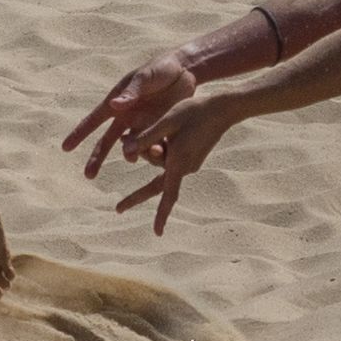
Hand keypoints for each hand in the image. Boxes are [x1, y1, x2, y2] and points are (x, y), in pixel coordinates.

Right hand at [63, 48, 198, 178]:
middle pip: (107, 141)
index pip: (93, 120)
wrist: (185, 70)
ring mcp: (141, 124)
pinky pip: (151, 145)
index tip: (65, 148)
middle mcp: (126, 117)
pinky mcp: (158, 129)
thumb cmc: (160, 68)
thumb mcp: (146, 77)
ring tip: (132, 158)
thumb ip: (132, 92)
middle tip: (89, 176)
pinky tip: (159, 154)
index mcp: (116, 102)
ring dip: (131, 155)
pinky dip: (152, 152)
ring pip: (130, 147)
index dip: (79, 134)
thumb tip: (114, 105)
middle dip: (97, 158)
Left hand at [113, 91, 234, 234]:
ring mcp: (189, 163)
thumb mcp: (166, 123)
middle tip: (118, 209)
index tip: (157, 233)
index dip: (162, 215)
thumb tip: (126, 153)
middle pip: (157, 186)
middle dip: (137, 196)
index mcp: (178, 163)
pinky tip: (161, 133)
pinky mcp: (192, 156)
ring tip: (131, 136)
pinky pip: (169, 159)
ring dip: (147, 154)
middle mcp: (185, 168)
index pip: (168, 195)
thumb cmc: (194, 113)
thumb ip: (146, 138)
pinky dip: (158, 150)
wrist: (222, 108)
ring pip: (161, 165)